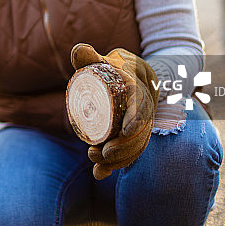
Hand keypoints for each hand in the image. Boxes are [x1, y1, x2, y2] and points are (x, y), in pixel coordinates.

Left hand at [70, 43, 158, 178]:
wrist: (135, 74)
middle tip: (98, 154)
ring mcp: (143, 122)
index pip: (142, 106)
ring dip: (119, 159)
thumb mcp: (104, 60)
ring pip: (137, 145)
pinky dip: (118, 164)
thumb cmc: (113, 66)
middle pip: (140, 132)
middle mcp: (146, 108)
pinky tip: (100, 175)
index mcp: (139, 88)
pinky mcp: (137, 134)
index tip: (123, 132)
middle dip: (122, 147)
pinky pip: (133, 151)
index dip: (136, 119)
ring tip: (96, 165)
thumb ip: (90, 56)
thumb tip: (78, 50)